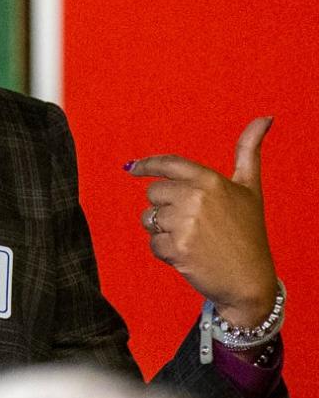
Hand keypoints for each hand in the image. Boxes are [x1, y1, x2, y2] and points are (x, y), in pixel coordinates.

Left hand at [126, 117, 276, 328]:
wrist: (249, 279)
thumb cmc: (248, 232)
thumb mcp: (251, 189)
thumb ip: (249, 151)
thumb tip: (264, 117)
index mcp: (210, 180)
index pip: (169, 164)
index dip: (147, 164)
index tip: (132, 168)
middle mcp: (196, 198)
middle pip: (153, 193)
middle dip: (165, 207)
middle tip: (190, 222)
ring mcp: (185, 224)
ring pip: (149, 219)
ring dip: (163, 230)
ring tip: (191, 239)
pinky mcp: (176, 249)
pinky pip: (153, 243)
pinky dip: (165, 251)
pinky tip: (188, 255)